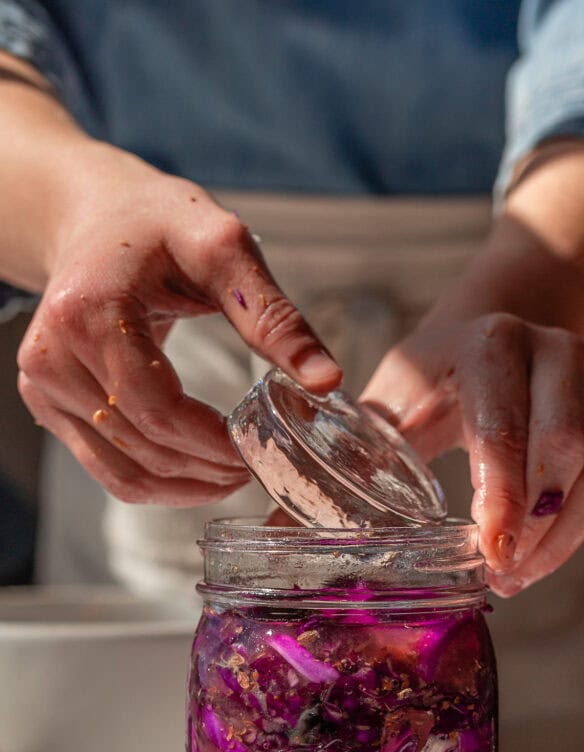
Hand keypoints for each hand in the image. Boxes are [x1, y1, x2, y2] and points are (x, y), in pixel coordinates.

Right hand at [16, 144, 340, 505]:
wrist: (97, 216)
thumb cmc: (160, 224)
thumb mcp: (223, 248)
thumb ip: (273, 316)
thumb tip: (326, 380)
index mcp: (88, 312)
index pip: (155, 406)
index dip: (212, 441)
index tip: (259, 450)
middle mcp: (52, 354)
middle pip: (142, 444)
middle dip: (206, 468)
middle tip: (258, 468)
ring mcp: (42, 383)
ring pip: (123, 470)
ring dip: (184, 487)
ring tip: (234, 477)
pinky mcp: (47, 401)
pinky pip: (107, 466)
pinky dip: (157, 484)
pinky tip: (199, 476)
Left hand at [361, 312, 583, 594]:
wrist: (483, 340)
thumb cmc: (428, 380)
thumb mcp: (391, 401)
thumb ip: (358, 453)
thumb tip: (308, 519)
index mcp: (489, 346)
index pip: (503, 425)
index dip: (501, 494)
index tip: (489, 551)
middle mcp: (551, 355)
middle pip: (563, 443)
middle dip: (532, 520)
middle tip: (497, 570)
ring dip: (556, 536)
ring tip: (512, 577)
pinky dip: (570, 533)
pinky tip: (531, 562)